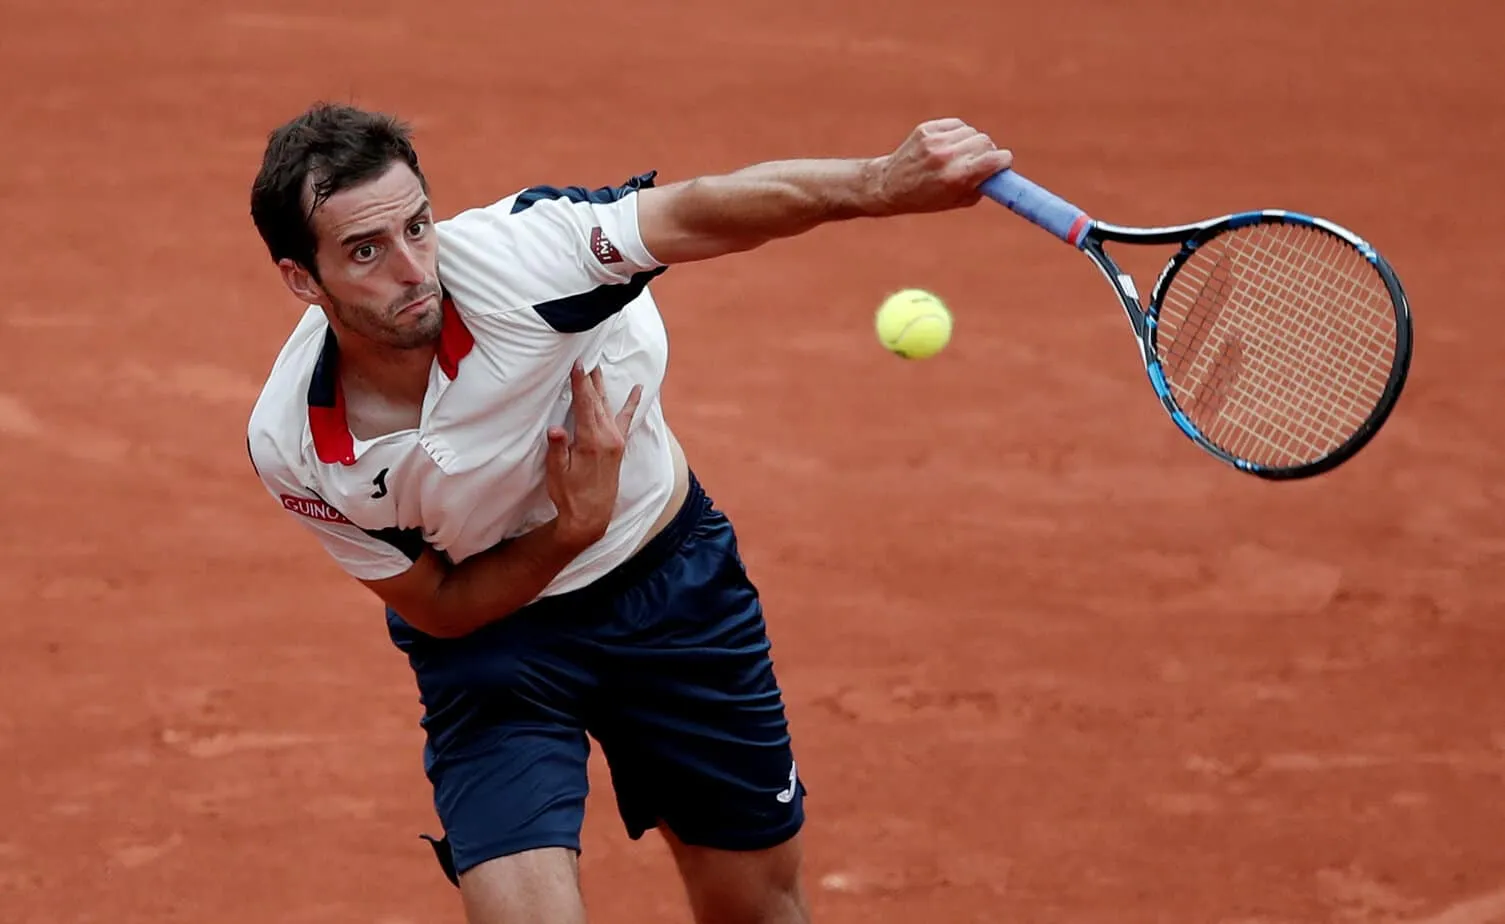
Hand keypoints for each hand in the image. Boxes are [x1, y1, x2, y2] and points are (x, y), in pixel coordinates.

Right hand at [545, 363, 643, 550]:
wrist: (591, 517)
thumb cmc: (569, 495)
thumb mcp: (557, 473)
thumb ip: (558, 450)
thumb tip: (554, 429)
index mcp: (591, 441)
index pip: (584, 404)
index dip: (579, 382)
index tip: (576, 363)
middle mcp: (608, 438)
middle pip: (597, 400)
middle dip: (589, 378)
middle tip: (585, 355)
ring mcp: (616, 441)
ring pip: (608, 405)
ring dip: (602, 385)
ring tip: (598, 366)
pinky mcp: (619, 446)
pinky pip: (627, 419)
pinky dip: (632, 403)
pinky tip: (638, 388)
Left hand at [869, 118, 1013, 215]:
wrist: (888, 185)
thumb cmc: (925, 198)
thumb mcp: (956, 201)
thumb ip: (981, 185)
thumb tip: (1000, 170)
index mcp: (956, 177)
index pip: (995, 158)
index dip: (1003, 161)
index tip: (1002, 164)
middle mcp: (946, 156)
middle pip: (985, 141)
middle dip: (988, 151)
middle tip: (981, 161)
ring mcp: (935, 141)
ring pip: (971, 131)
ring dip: (971, 142)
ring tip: (960, 155)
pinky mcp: (927, 129)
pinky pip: (956, 125)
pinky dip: (958, 133)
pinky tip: (948, 145)